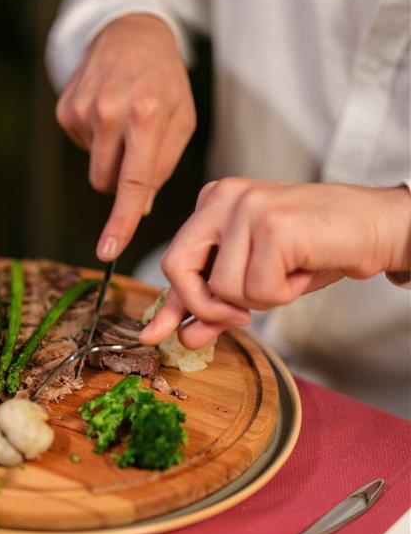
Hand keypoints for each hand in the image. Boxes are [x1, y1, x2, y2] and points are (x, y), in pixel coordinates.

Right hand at [55, 14, 195, 260]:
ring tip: (122, 121)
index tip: (107, 251)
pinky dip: (95, 139)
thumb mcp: (182, 117)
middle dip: (122, 178)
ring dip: (109, 158)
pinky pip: (81, 147)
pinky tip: (105, 110)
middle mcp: (110, 112)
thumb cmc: (164, 79)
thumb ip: (164, 165)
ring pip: (93, 169)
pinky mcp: (64, 109)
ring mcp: (82, 109)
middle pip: (106, 183)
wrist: (130, 32)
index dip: (121, 221)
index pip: (132, 182)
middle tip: (137, 145)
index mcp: (147, 115)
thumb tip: (141, 205)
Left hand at [140, 178, 410, 348]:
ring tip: (290, 272)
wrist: (377, 228)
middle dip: (203, 305)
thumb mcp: (256, 278)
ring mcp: (246, 207)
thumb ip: (216, 302)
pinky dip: (283, 293)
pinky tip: (303, 269)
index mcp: (212, 202)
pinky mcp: (273, 225)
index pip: (176, 259)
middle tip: (240, 317)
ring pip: (222, 287)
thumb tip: (183, 336)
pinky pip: (257, 289)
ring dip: (261, 298)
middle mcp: (222, 197)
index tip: (155, 333)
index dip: (171, 302)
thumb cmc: (315, 249)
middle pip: (177, 267)